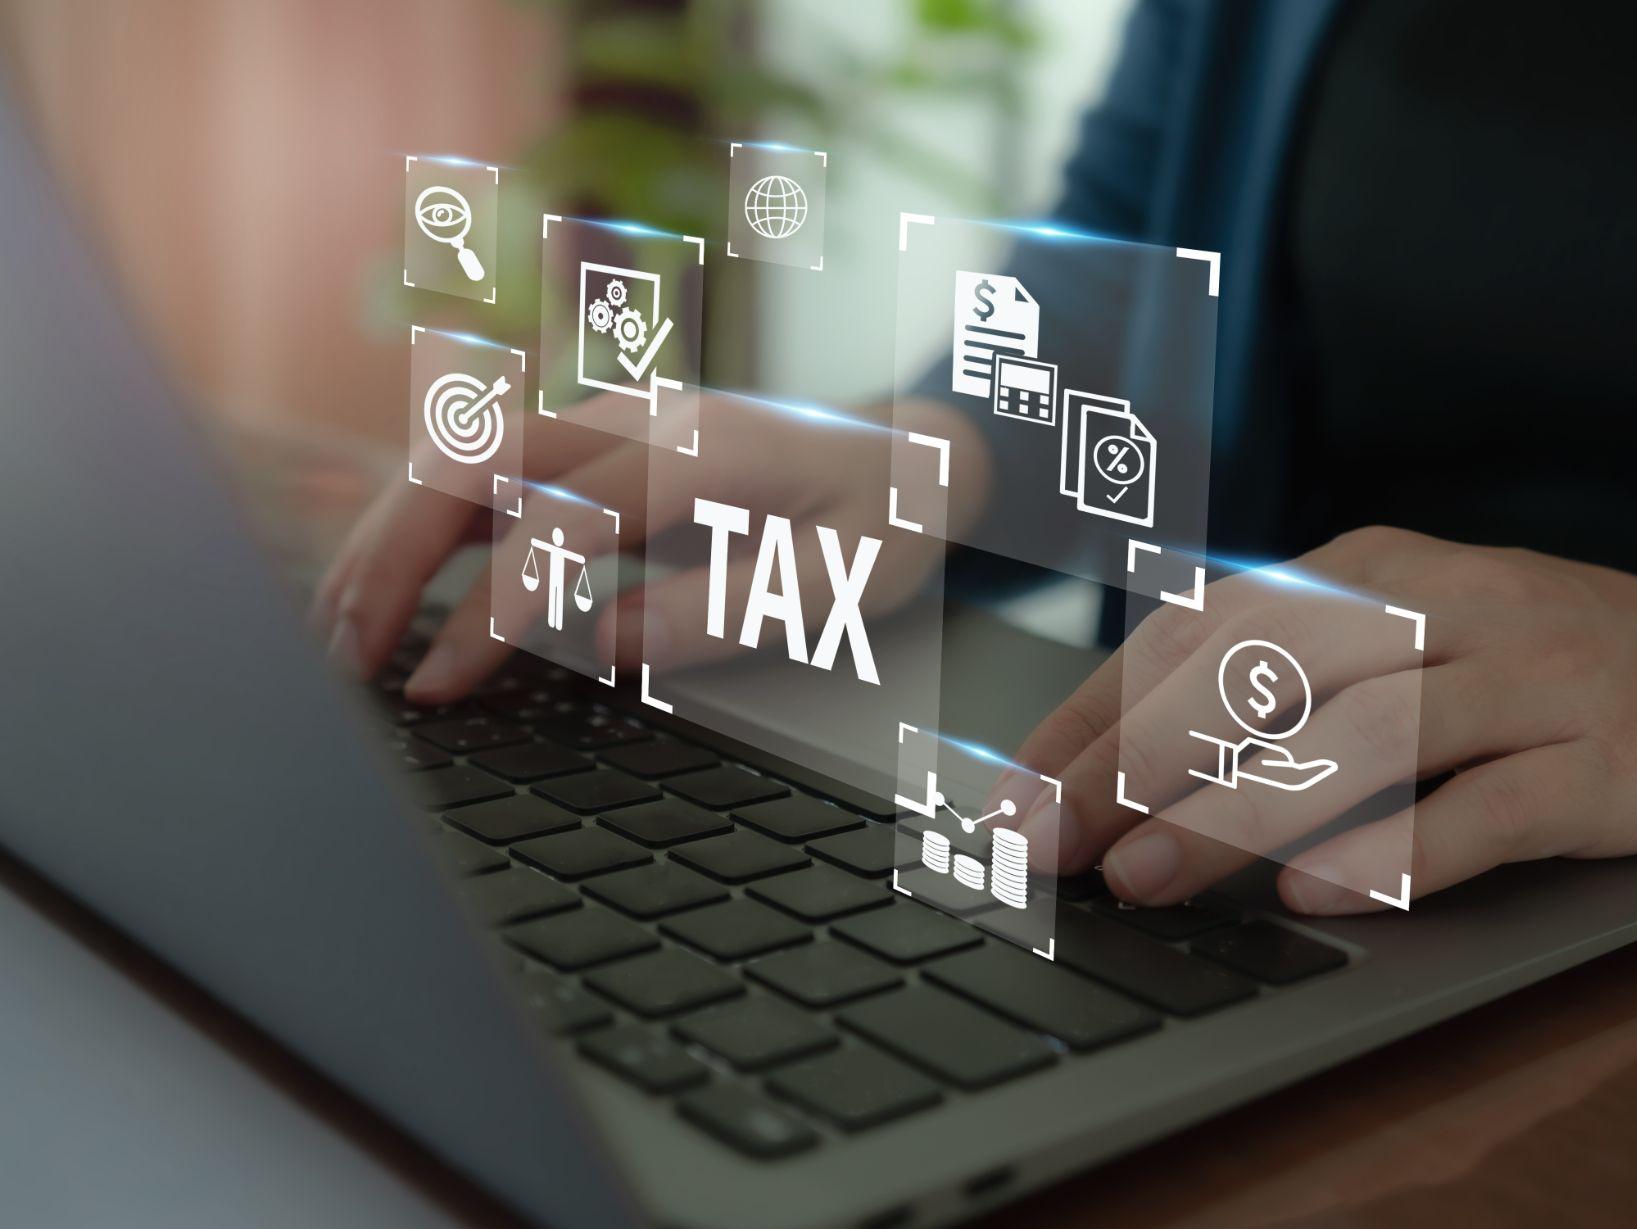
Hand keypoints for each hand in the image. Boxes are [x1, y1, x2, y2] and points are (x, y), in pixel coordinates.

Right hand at [311, 393, 978, 701]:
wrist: (914, 454)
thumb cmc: (883, 524)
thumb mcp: (839, 585)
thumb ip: (723, 611)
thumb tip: (601, 642)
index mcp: (701, 446)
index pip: (558, 520)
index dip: (487, 608)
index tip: (437, 687)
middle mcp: (640, 411)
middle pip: (477, 458)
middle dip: (393, 557)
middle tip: (345, 659)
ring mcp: (610, 414)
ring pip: (462, 452)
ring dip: (388, 534)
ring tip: (338, 630)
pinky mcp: (593, 437)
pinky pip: (486, 467)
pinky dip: (421, 524)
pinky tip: (386, 588)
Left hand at [1000, 527, 1636, 913]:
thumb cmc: (1538, 669)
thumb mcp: (1408, 638)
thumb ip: (1289, 681)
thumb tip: (1121, 767)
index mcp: (1375, 566)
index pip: (1204, 628)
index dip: (1100, 711)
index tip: (1019, 794)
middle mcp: (1444, 604)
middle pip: (1266, 668)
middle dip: (1138, 760)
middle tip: (1051, 844)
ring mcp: (1531, 677)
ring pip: (1365, 735)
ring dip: (1242, 811)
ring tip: (1149, 878)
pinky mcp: (1605, 760)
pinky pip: (1488, 806)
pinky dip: (1398, 853)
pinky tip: (1319, 896)